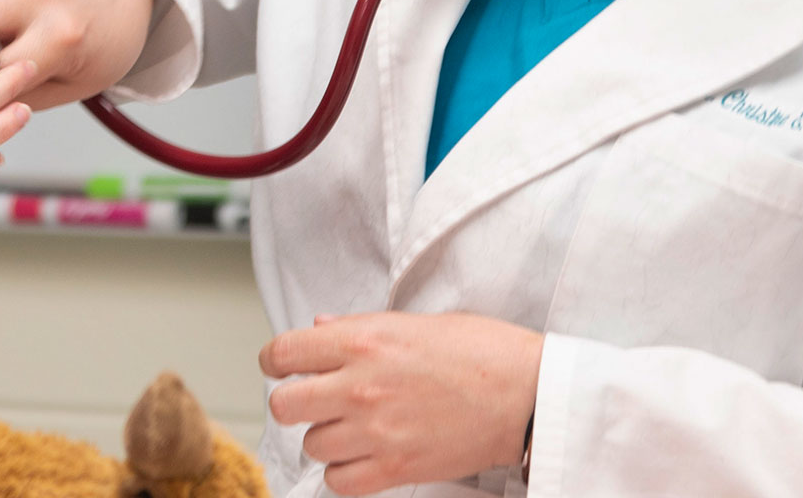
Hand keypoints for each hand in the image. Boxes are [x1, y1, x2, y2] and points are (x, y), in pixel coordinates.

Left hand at [260, 312, 542, 494]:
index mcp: (363, 340)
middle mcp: (361, 384)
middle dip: (294, 403)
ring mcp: (376, 429)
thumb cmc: (482, 352)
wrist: (526, 395)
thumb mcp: (414, 322)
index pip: (283, 353)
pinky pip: (339, 481)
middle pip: (284, 405)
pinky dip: (344, 473)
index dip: (276, 362)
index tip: (282, 367)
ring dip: (325, 438)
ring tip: (351, 428)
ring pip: (311, 445)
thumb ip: (358, 326)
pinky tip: (361, 457)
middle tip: (314, 400)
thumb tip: (319, 327)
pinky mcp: (396, 467)